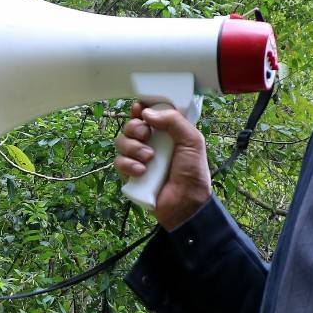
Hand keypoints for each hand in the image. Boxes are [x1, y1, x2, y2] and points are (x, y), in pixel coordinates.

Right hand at [112, 100, 211, 229]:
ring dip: (133, 147)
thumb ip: (174, 121)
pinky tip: (142, 171)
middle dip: (135, 127)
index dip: (142, 109)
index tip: (140, 109)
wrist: (186, 203)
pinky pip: (119, 161)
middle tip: (146, 135)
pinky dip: (128, 165)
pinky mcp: (131, 174)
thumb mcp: (192, 141)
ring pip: (121, 141)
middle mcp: (152, 143)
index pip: (148, 113)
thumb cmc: (193, 173)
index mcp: (167, 132)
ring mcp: (139, 158)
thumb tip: (147, 112)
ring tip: (149, 158)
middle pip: (131, 125)